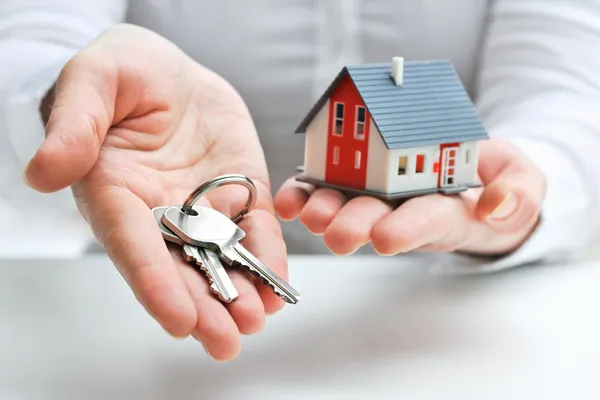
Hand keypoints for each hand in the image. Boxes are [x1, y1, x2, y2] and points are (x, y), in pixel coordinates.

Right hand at [24, 24, 286, 360]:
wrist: (168, 71)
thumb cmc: (123, 72)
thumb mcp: (92, 82)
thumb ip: (74, 125)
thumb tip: (45, 173)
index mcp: (115, 192)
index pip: (134, 245)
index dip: (154, 282)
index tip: (177, 318)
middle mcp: (159, 212)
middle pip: (179, 267)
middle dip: (202, 306)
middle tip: (224, 340)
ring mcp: (202, 207)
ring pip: (219, 259)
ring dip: (238, 294)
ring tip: (256, 321)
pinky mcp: (238, 194)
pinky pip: (254, 231)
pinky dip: (266, 258)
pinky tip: (278, 288)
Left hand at [274, 138, 544, 256]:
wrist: (471, 172)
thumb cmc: (495, 180)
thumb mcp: (522, 182)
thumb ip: (517, 192)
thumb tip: (495, 205)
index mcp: (447, 211)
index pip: (429, 222)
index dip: (409, 229)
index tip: (388, 238)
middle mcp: (406, 209)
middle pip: (380, 220)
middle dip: (357, 227)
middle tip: (338, 235)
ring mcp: (379, 196)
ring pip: (348, 207)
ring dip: (325, 212)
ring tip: (308, 214)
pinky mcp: (358, 180)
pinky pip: (327, 187)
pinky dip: (305, 193)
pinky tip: (289, 200)